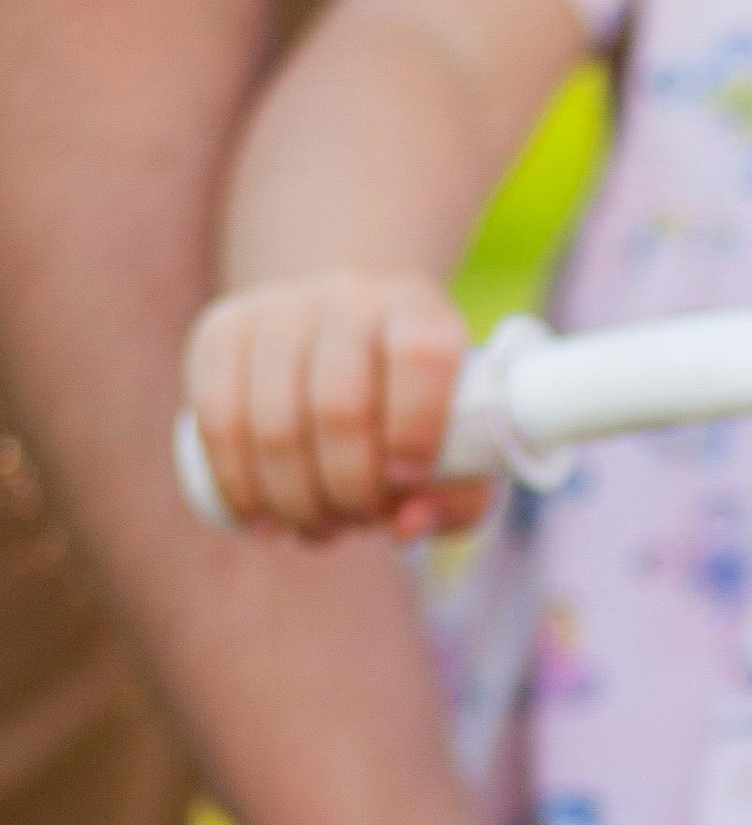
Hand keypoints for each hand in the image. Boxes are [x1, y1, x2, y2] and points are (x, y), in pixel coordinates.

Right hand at [184, 271, 489, 540]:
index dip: (414, 427)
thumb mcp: (460, 446)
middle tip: (356, 520)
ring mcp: (278, 309)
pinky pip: (217, 422)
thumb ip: (457, 495)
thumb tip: (407, 523)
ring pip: (274, 425)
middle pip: (339, 406)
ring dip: (295, 500)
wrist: (337, 329)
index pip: (421, 356)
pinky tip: (259, 518)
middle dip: (348, 491)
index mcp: (421, 312)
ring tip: (316, 526)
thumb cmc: (411, 406)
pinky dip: (238, 486)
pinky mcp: (221, 331)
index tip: (405, 480)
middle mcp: (350, 298)